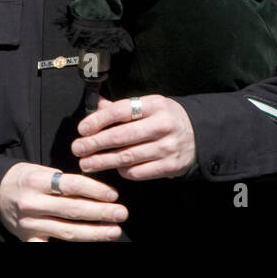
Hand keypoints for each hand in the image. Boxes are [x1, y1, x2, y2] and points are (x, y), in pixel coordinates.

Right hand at [0, 162, 126, 241]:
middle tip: (122, 214)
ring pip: (67, 231)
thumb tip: (96, 190)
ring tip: (113, 230)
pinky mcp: (27, 238)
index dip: (96, 190)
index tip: (114, 195)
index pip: (72, 185)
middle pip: (73, 210)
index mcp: (37, 181)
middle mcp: (33, 203)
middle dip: (101, 213)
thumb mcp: (40, 171)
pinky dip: (60, 248)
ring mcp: (30, 224)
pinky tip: (87, 247)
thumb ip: (63, 181)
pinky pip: (46, 247)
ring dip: (94, 232)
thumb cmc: (23, 178)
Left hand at [71, 95, 196, 180]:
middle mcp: (162, 125)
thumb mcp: (149, 106)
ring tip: (86, 163)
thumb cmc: (166, 118)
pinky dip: (123, 171)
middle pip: (122, 136)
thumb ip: (122, 108)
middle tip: (78, 148)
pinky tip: (113, 169)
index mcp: (155, 105)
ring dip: (103, 161)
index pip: (121, 111)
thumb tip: (95, 105)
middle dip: (95, 144)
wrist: (198, 135)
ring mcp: (167, 147)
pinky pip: (139, 171)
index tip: (82, 129)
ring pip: (128, 157)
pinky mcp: (170, 166)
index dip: (99, 120)